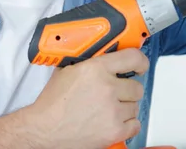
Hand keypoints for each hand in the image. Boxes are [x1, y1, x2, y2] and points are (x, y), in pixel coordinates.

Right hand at [28, 48, 148, 148]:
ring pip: (135, 106)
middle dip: (127, 89)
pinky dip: (127, 124)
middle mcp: (107, 88)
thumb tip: (101, 55)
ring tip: (108, 109)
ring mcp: (112, 111)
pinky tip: (114, 121)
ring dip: (125, 107)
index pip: (132, 58)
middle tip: (116, 93)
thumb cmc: (52, 104)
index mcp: (95, 69)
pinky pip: (135, 125)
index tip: (140, 65)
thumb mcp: (67, 71)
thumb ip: (88, 61)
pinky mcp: (114, 131)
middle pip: (136, 87)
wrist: (44, 130)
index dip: (140, 61)